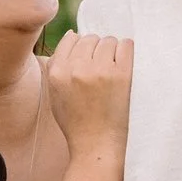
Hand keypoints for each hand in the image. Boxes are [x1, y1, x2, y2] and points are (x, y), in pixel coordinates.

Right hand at [42, 31, 133, 154]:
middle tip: (101, 71)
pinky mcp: (121, 75)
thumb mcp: (55, 94)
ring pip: (108, 40)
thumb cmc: (76, 122)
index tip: (87, 61)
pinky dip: (126, 52)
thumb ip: (57, 65)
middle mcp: (77, 68)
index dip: (81, 48)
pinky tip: (123, 67)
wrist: (96, 145)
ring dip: (112, 52)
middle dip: (96, 50)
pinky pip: (126, 45)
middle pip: (90, 38)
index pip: (71, 39)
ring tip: (111, 72)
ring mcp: (100, 70)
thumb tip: (72, 35)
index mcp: (58, 72)